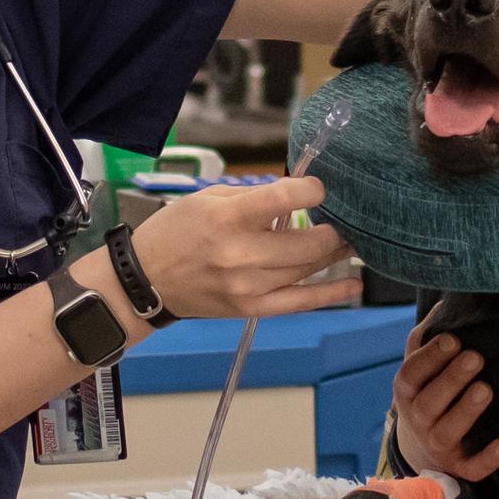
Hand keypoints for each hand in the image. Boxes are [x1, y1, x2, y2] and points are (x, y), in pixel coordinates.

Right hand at [118, 178, 357, 319]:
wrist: (144, 281)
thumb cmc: (175, 232)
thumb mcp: (207, 198)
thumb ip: (254, 196)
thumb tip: (295, 195)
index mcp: (227, 218)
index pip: (285, 199)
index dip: (312, 190)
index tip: (317, 189)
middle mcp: (240, 254)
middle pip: (306, 242)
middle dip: (330, 229)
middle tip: (338, 220)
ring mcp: (247, 286)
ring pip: (307, 269)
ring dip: (333, 253)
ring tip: (346, 242)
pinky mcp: (251, 308)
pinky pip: (300, 302)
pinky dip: (331, 294)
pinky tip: (353, 284)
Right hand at [390, 329, 498, 479]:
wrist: (423, 449)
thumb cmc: (427, 395)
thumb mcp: (420, 370)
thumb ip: (426, 340)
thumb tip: (444, 306)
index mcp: (407, 394)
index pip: (410, 375)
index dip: (429, 358)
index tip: (453, 340)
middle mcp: (418, 420)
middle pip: (428, 403)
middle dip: (450, 380)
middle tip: (475, 358)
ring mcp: (437, 446)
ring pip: (447, 432)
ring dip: (466, 412)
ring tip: (486, 389)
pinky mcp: (459, 467)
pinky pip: (471, 468)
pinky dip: (486, 460)